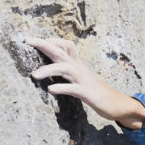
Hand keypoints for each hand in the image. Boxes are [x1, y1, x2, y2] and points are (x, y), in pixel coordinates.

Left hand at [26, 37, 144, 129]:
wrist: (117, 104)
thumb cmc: (97, 92)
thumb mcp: (82, 78)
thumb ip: (70, 73)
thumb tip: (56, 68)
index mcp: (78, 65)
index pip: (66, 45)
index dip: (53, 41)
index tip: (37, 40)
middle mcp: (79, 69)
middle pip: (60, 51)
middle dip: (44, 44)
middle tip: (27, 40)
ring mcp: (83, 80)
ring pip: (64, 68)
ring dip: (48, 69)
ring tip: (33, 75)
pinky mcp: (87, 93)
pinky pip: (72, 88)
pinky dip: (61, 87)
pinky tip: (50, 89)